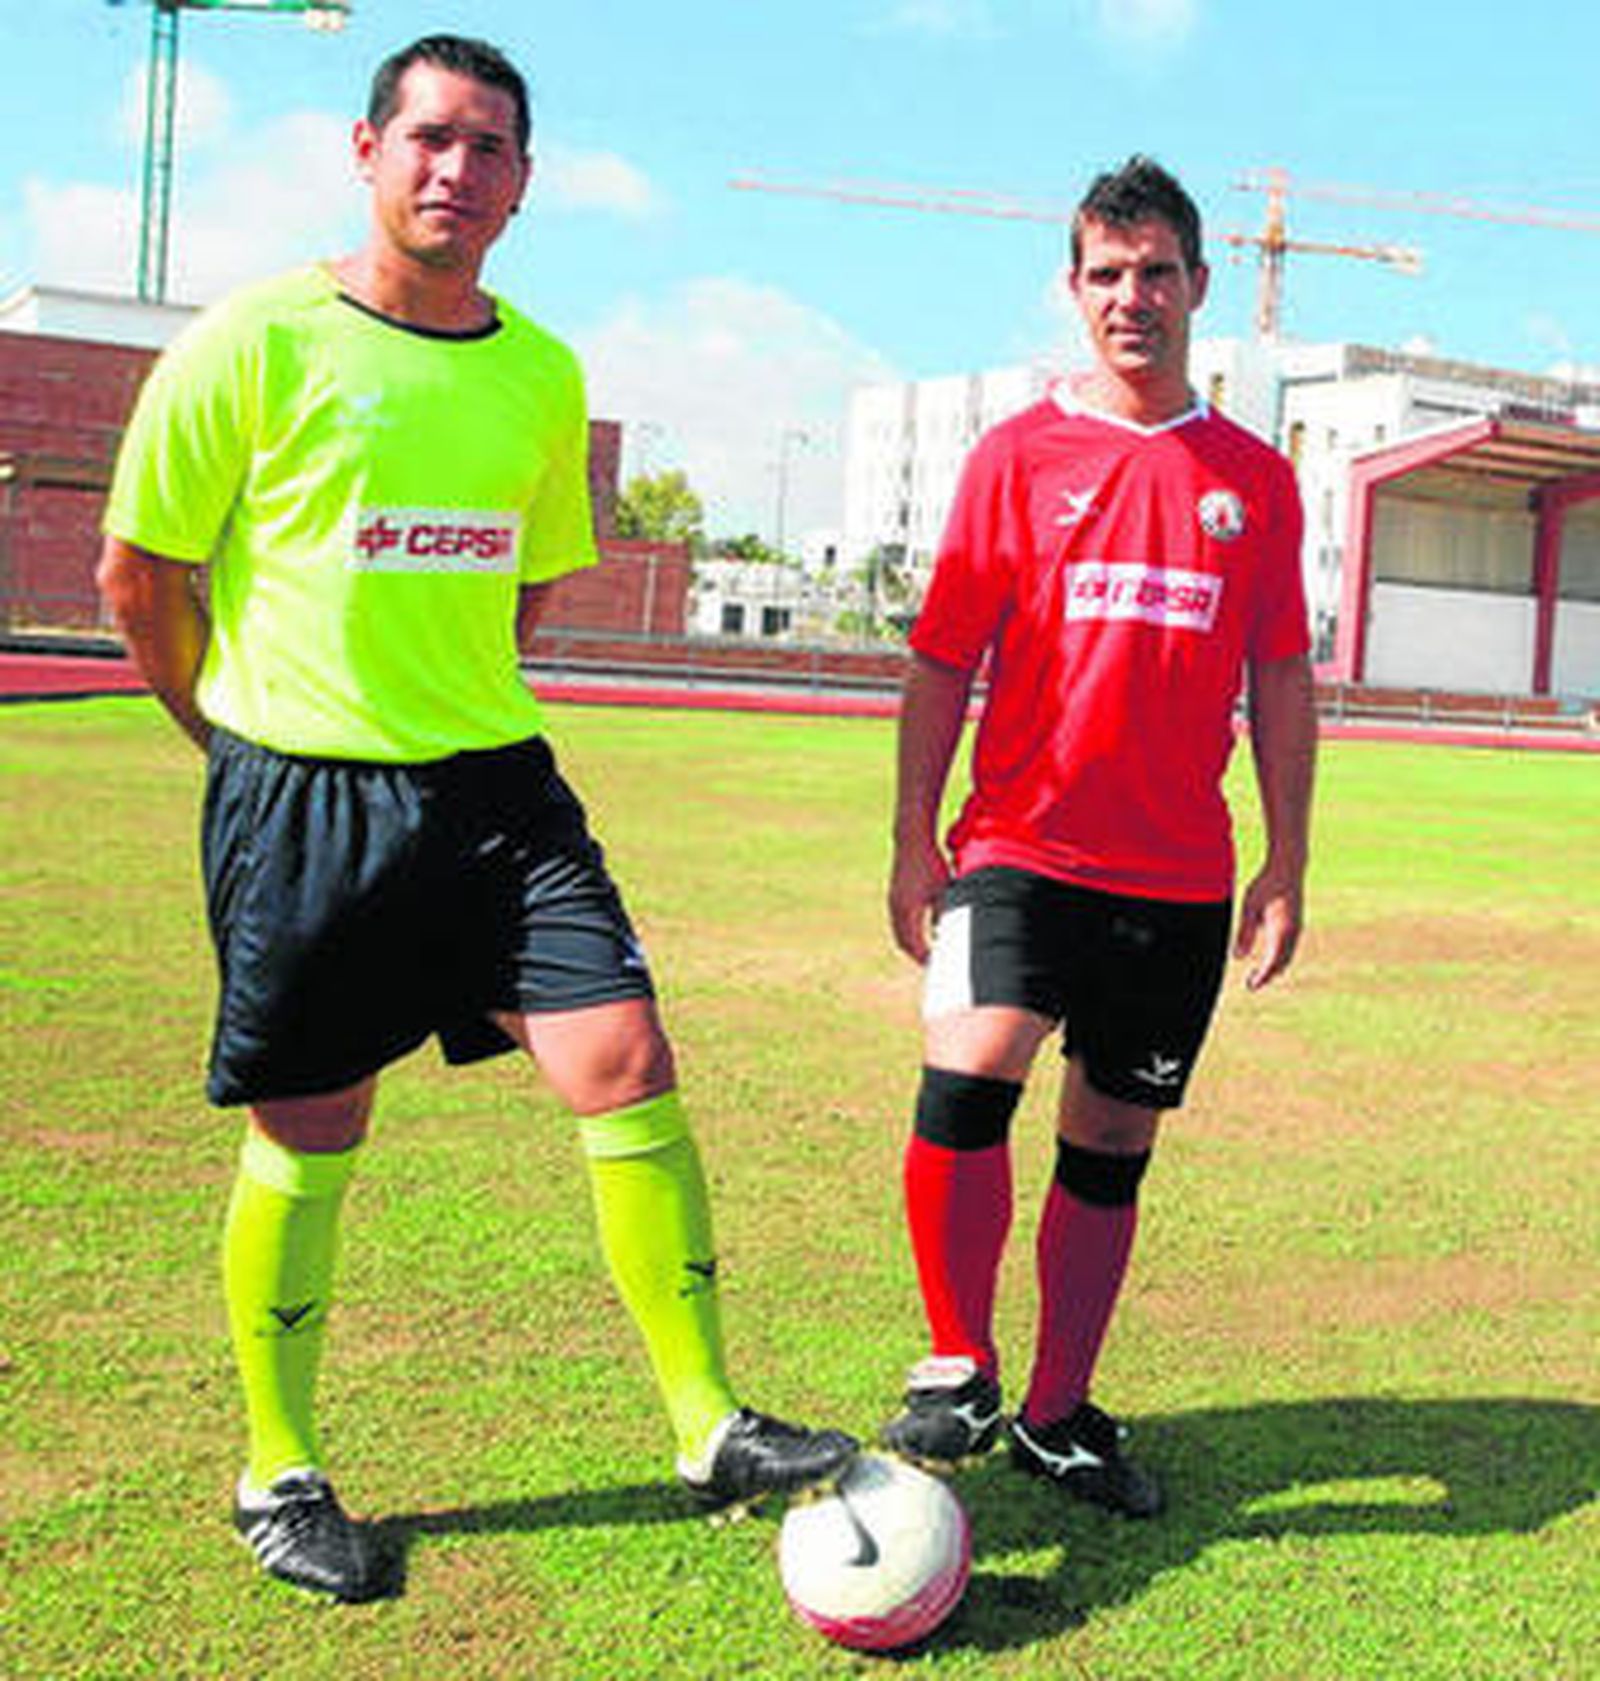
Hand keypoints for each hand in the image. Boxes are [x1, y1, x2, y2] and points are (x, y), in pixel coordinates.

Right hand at [888, 833, 949, 964]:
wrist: (911, 840)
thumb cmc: (930, 863)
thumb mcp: (944, 890)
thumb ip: (945, 913)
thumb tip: (948, 933)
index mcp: (907, 910)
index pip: (915, 945)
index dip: (926, 958)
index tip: (938, 967)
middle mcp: (896, 909)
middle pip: (904, 943)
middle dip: (918, 955)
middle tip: (934, 965)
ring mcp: (893, 902)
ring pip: (900, 933)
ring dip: (913, 944)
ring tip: (930, 953)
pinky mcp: (895, 896)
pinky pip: (900, 922)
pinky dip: (910, 932)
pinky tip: (925, 932)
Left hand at [1233, 862, 1303, 991]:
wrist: (1289, 867)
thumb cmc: (1266, 885)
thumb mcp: (1249, 908)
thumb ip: (1245, 933)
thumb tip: (1238, 958)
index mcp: (1281, 931)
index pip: (1272, 963)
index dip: (1262, 977)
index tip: (1251, 986)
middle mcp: (1293, 933)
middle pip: (1281, 963)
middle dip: (1267, 975)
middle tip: (1252, 984)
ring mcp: (1297, 927)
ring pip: (1287, 955)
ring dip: (1275, 966)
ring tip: (1260, 974)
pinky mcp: (1297, 922)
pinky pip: (1290, 946)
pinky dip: (1280, 956)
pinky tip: (1271, 956)